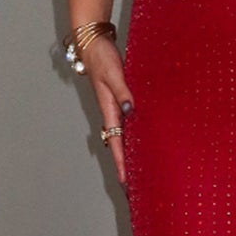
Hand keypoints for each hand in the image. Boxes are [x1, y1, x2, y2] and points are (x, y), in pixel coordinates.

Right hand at [85, 35, 133, 192]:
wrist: (94, 45)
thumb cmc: (103, 58)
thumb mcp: (114, 74)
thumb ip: (123, 92)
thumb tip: (130, 111)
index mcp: (109, 110)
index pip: (117, 143)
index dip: (122, 164)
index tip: (125, 183)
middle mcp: (112, 114)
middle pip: (119, 147)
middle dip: (125, 169)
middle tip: (132, 191)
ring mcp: (115, 109)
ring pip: (123, 139)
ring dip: (129, 156)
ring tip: (138, 176)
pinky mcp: (119, 103)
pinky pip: (127, 126)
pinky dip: (132, 139)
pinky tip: (141, 145)